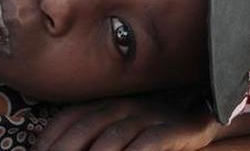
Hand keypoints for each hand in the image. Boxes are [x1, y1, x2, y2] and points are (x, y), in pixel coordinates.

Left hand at [35, 96, 221, 150]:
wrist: (200, 112)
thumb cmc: (151, 122)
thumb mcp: (118, 122)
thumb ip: (92, 132)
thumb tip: (51, 146)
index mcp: (104, 104)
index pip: (68, 119)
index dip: (49, 140)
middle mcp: (122, 107)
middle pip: (84, 130)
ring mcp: (146, 118)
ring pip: (112, 139)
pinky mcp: (171, 131)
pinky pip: (148, 144)